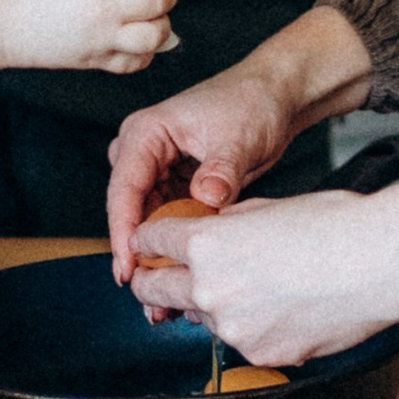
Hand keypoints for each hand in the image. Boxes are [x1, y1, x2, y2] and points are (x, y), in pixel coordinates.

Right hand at [0, 0, 175, 76]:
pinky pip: (136, 62)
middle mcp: (102, 11)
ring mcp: (101, 39)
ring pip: (155, 36)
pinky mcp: (96, 61)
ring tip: (148, 15)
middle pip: (159, 0)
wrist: (0, 25)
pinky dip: (143, 50)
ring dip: (160, 23)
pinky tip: (133, 37)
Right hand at [107, 69, 305, 280]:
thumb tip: (207, 199)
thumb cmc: (252, 102)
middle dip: (137, 253)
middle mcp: (143, 152)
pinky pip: (168, 224)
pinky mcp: (177, 187)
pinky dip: (173, 249)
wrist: (275, 98)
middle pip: (130, 211)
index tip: (129, 266)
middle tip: (146, 293)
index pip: (124, 187)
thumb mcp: (238, 136)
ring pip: (147, 223)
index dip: (124, 230)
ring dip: (154, 257)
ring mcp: (159, 171)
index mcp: (146, 133)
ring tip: (161, 299)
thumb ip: (221, 170)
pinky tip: (179, 277)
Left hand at [128, 175, 398, 369]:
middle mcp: (211, 290)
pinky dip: (250, 327)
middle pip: (154, 290)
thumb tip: (210, 234)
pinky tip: (280, 308)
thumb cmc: (337, 226)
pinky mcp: (260, 357)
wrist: (383, 261)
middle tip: (160, 277)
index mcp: (207, 245)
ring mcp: (235, 330)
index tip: (151, 245)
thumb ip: (226, 226)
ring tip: (250, 288)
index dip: (149, 240)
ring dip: (210, 305)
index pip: (151, 241)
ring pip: (200, 318)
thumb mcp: (267, 206)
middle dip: (154, 280)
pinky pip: (239, 342)